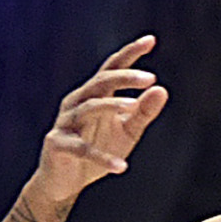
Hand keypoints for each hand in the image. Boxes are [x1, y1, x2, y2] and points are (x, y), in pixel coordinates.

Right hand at [35, 36, 167, 205]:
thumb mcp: (126, 131)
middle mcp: (78, 102)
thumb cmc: (97, 149)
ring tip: (133, 108)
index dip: (130, 53)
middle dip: (124, 77)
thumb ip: (142, 112)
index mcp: (94, 95)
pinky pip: (83, 150)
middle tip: (150, 78)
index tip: (151, 40)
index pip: (112, 68)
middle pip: (101, 82)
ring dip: (112, 106)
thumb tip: (162, 90)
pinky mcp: (58, 144)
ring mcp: (66, 122)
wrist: (64, 181)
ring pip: (89, 108)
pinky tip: (122, 167)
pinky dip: (103, 158)